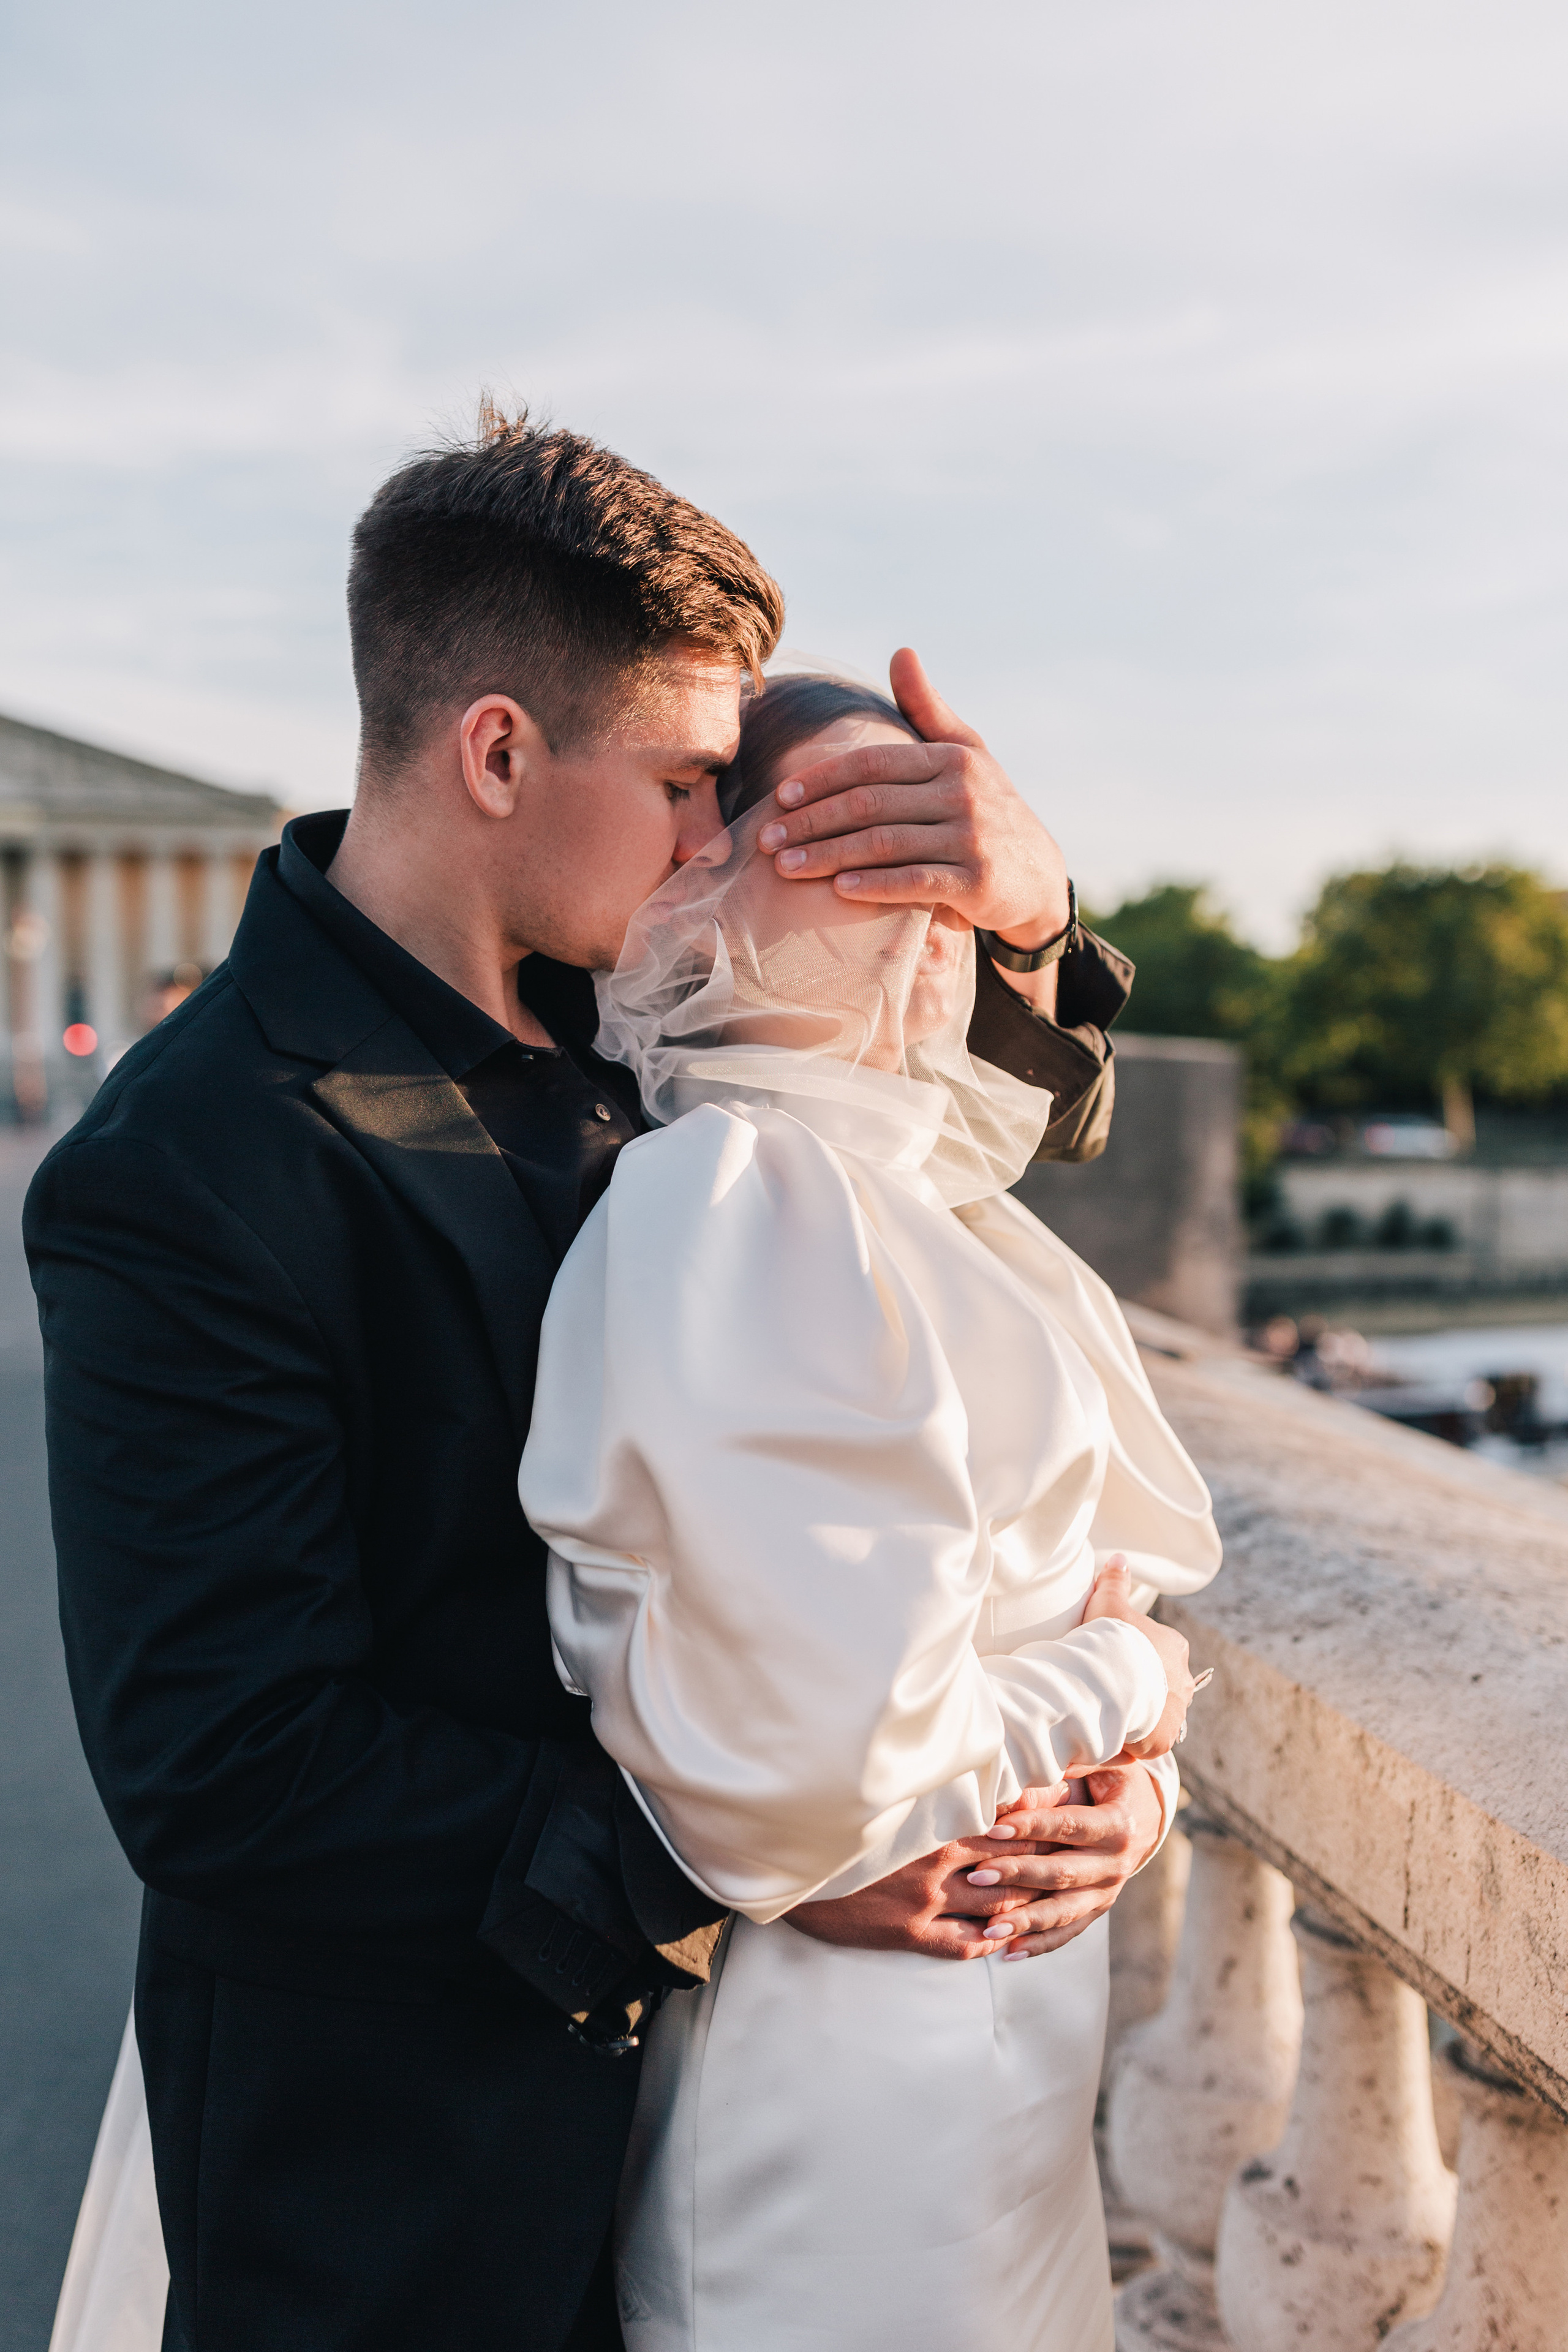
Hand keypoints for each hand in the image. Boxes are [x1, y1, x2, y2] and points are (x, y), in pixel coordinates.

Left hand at [755, 649, 1070, 980]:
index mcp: (952, 758)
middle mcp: (963, 792)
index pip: (872, 763)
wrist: (1037, 875)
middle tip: (768, 840)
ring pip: (884, 844)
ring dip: (829, 856)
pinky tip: (838, 891)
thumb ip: (928, 709)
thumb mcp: (966, 753)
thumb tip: (901, 651)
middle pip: (869, 804)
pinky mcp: (977, 881)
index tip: (779, 797)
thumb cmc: (989, 809)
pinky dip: (874, 886)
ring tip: (786, 867)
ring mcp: (971, 837)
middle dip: (812, 821)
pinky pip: (915, 882)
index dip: (822, 779)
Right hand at [785, 1788, 1080, 1959]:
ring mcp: (924, 1899)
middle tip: (1081, 1848)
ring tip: (1055, 1895)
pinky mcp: (907, 1932)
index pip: (1001, 1812)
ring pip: (995, 1902)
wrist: (786, 1862)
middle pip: (1010, 1859)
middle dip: (1046, 1854)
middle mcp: (934, 1857)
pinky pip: (959, 1944)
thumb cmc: (830, 1819)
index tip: (1070, 1795)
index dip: (1038, 1807)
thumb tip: (957, 1759)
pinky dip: (986, 1942)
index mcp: (930, 1819)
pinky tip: (1003, 1939)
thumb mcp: (879, 1792)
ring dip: (1026, 1900)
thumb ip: (921, 1781)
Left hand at [958, 1766, 1167, 1959]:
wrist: (1148, 1813)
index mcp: (1119, 1824)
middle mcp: (1116, 1864)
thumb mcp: (1100, 1765)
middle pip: (1062, 1873)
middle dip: (1018, 1875)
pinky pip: (1068, 1932)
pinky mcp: (1097, 1909)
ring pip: (1064, 1912)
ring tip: (989, 1930)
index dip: (1032, 1827)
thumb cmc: (1113, 1779)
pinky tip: (1008, 1952)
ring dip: (1025, 1921)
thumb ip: (1066, 1771)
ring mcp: (1108, 1892)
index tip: (994, 1827)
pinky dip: (1039, 1944)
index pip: (1069, 1826)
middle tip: (976, 1876)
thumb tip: (1020, 1775)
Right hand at [1079, 1555, 1195, 1760]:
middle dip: (1143, 1690)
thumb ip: (1115, 1580)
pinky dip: (1136, 1739)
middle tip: (1112, 1691)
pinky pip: (1150, 1740)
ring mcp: (1177, 1710)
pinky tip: (1116, 1734)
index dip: (1136, 1658)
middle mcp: (1182, 1679)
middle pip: (1161, 1686)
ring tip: (1113, 1716)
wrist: (1117, 1675)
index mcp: (1173, 1647)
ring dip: (1141, 1715)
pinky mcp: (1166, 1738)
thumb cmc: (1113, 1636)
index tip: (1116, 1663)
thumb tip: (1120, 1558)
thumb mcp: (1109, 1602)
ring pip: (1158, 1714)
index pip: (1157, 1653)